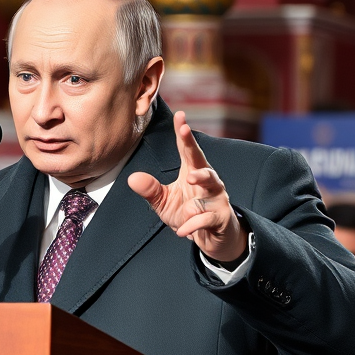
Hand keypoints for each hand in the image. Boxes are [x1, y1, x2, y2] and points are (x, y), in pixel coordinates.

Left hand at [128, 110, 245, 262]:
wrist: (210, 239)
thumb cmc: (188, 214)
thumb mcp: (164, 203)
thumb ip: (151, 190)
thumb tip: (132, 178)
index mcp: (192, 172)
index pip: (187, 149)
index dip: (183, 132)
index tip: (180, 115)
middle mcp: (207, 181)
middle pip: (200, 159)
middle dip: (193, 145)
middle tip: (184, 131)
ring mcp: (216, 198)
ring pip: (212, 183)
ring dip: (201, 178)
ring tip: (189, 178)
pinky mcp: (221, 217)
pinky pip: (207, 217)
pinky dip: (194, 223)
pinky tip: (182, 230)